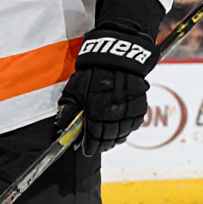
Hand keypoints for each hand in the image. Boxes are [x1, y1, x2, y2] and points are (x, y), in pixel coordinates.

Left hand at [56, 25, 156, 155]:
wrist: (115, 55)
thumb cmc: (92, 71)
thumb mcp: (74, 88)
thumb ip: (67, 109)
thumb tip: (62, 125)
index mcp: (97, 112)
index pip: (94, 138)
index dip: (90, 146)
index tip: (86, 148)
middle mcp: (114, 115)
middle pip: (109, 138)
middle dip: (102, 144)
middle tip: (97, 145)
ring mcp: (129, 111)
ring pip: (123, 133)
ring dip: (115, 138)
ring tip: (109, 139)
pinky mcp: (140, 105)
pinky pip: (134, 124)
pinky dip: (127, 129)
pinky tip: (121, 128)